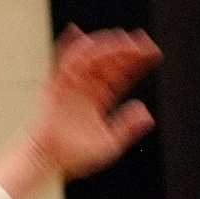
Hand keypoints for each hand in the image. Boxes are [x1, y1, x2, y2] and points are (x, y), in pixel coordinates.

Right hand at [20, 28, 158, 184]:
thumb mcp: (109, 143)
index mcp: (99, 99)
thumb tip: (146, 113)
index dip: (136, 63)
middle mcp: (85, 88)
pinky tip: (82, 37)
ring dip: (104, 47)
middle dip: (124, 50)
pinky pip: (62, 64)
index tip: (152, 52)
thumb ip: (127, 127)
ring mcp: (70, 85)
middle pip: (107, 62)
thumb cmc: (73, 156)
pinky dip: (70, 49)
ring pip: (89, 59)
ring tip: (121, 40)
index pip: (120, 75)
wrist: (47, 160)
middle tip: (141, 40)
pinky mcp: (54, 86)